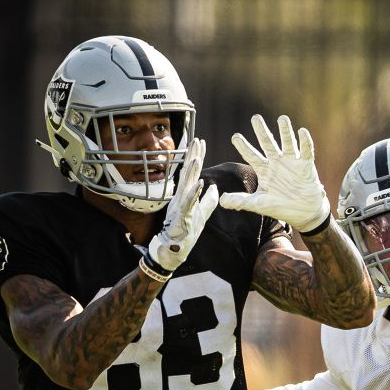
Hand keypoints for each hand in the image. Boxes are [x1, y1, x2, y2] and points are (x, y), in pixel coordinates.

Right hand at [147, 138, 218, 272]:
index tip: (200, 141)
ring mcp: (180, 205)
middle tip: (197, 140)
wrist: (174, 249)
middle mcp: (182, 196)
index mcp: (187, 194)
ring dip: (192, 170)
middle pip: (188, 173)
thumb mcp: (202, 213)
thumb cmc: (186, 231)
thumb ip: (208, 200)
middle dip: (193, 156)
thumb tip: (215, 187)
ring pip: (187, 184)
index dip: (197, 156)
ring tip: (197, 156)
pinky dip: (194, 193)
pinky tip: (200, 183)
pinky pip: (189, 202)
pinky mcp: (182, 216)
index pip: (193, 171)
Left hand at [220, 114, 330, 231]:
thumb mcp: (258, 204)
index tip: (235, 137)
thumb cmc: (280, 206)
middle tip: (255, 117)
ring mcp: (291, 162)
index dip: (243, 146)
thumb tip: (221, 201)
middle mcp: (276, 162)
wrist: (303, 212)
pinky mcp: (306, 164)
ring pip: (287, 142)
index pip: (251, 155)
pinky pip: (306, 150)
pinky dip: (305, 141)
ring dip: (285, 131)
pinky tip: (301, 131)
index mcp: (264, 170)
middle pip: (268, 143)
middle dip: (261, 131)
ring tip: (282, 118)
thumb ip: (240, 200)